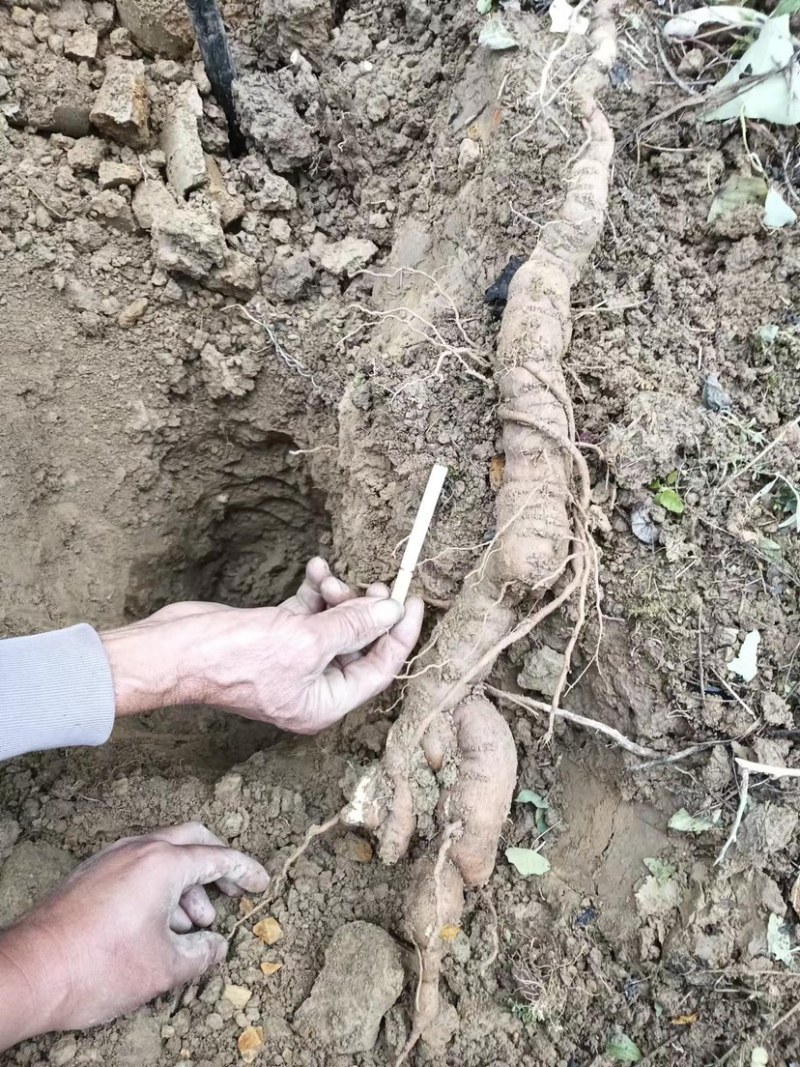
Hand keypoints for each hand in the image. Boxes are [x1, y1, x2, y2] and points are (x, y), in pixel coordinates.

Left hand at [0, 823, 267, 1048]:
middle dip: (216, 864)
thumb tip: (217, 946)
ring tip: (193, 923)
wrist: (32, 971)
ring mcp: (111, 858)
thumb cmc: (99, 967)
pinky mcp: (91, 874)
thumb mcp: (164, 967)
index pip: (218, 856)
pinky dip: (158, 885)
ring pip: (162, 854)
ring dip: (186, 881)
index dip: (245, 871)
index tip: (262, 884)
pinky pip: (137, 866)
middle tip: (231, 891)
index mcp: (163, 863)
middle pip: (192, 840)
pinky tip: (159, 922)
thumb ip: (201, 953)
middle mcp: (138, 849)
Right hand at [101, 558, 423, 733]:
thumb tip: (391, 611)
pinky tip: (314, 567)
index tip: (413, 599)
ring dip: (337, 594)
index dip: (399, 633)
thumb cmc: (235, 658)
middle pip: (359, 644)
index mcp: (324, 703)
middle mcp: (313, 686)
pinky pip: (308, 611)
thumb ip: (352, 625)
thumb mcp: (305, 640)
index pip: (380, 668)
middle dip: (364, 609)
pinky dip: (314, 590)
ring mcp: (293, 661)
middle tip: (371, 581)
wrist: (176, 650)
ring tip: (326, 577)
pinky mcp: (275, 636)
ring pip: (334, 623)